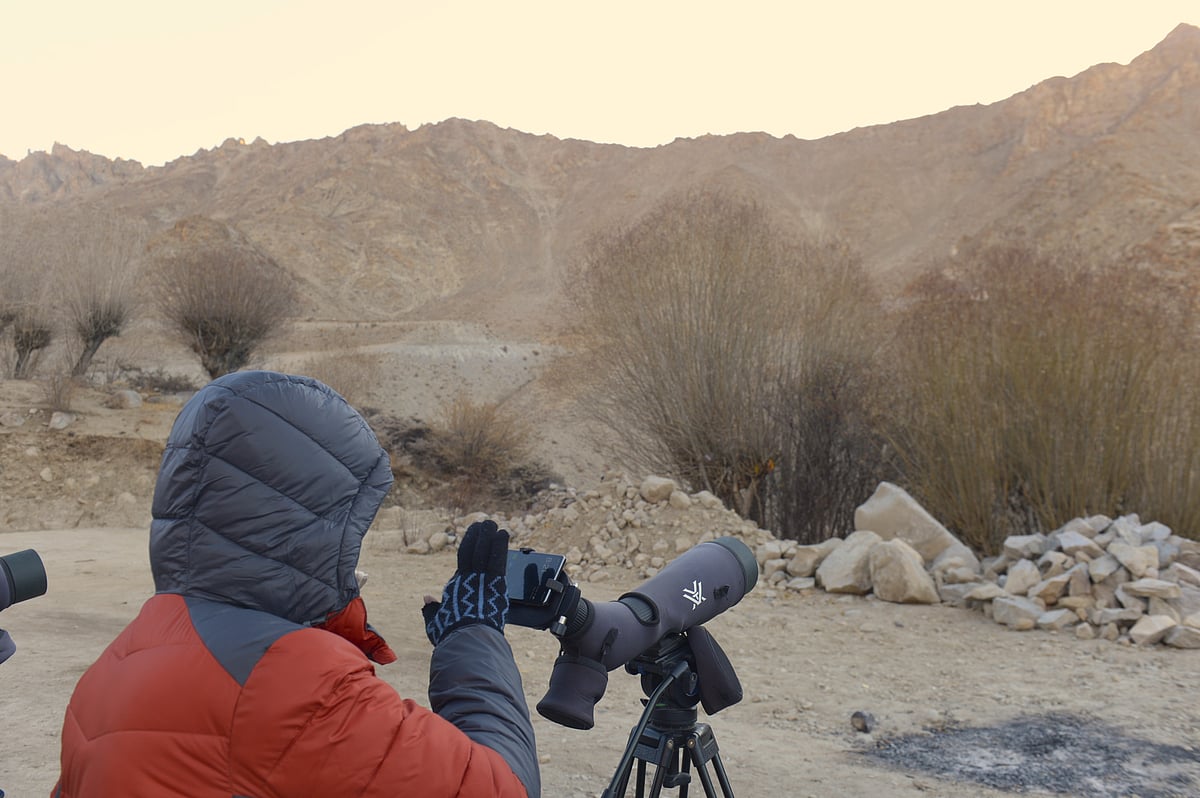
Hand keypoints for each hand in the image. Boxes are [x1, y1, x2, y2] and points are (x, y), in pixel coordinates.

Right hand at [422, 519, 508, 645]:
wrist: (466, 640)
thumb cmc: (451, 635)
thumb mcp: (437, 622)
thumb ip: (432, 609)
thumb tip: (426, 598)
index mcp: (456, 588)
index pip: (463, 563)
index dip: (468, 548)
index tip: (473, 539)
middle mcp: (467, 580)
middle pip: (472, 553)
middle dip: (478, 537)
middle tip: (484, 524)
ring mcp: (481, 579)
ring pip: (484, 552)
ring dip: (488, 536)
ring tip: (492, 524)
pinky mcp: (494, 582)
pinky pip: (497, 559)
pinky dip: (499, 545)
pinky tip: (503, 533)